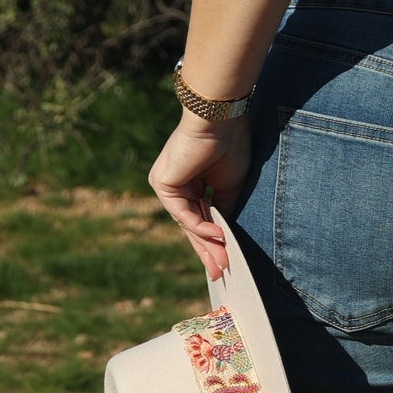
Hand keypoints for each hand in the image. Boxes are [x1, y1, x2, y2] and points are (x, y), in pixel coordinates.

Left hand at [148, 112, 251, 282]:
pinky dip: (200, 227)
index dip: (213, 240)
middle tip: (221, 272)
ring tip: (223, 262)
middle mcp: (176, 184)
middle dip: (208, 250)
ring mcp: (167, 185)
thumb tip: (223, 239)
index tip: (226, 261)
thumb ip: (223, 211)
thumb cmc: (230, 145)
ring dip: (206, 244)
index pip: (200, 218)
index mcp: (191, 182)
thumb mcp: (230, 187)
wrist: (221, 120)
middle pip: (191, 225)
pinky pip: (182, 214)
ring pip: (187, 223)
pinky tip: (218, 236)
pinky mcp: (162, 183)